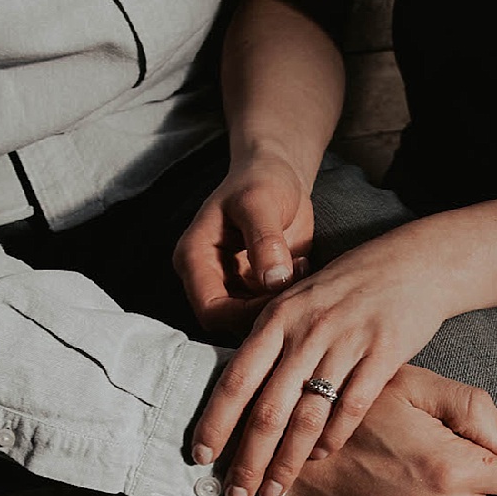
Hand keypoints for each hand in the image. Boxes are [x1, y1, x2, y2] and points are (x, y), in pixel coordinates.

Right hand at [173, 149, 315, 336]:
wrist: (277, 174)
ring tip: (299, 267)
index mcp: (194, 258)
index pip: (209, 309)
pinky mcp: (253, 288)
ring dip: (278, 304)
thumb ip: (264, 241)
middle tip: (295, 282)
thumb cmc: (261, 180)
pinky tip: (302, 267)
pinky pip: (268, 308)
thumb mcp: (260, 203)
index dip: (243, 314)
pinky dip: (288, 297)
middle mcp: (207, 277)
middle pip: (229, 321)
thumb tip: (273, 281)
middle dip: (264, 311)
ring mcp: (231, 285)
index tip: (278, 294)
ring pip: (250, 319)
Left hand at [191, 228, 454, 495]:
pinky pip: (351, 409)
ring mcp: (345, 343)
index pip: (236, 380)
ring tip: (273, 490)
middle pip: (268, 410)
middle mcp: (306, 331)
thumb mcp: (298, 300)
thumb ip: (269, 340)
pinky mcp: (383, 355)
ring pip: (307, 418)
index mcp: (277, 317)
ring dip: (286, 462)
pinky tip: (318, 458)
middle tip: (235, 494)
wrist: (414, 265)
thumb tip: (236, 392)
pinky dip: (332, 439)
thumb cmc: (348, 287)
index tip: (200, 457)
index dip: (216, 422)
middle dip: (247, 459)